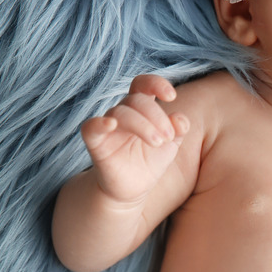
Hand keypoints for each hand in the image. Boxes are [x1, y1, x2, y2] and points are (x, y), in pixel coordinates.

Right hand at [81, 75, 188, 204]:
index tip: (171, 96)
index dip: (156, 84)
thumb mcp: (171, 144)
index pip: (144, 85)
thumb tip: (181, 119)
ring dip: (143, 125)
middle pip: (137, 100)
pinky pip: (90, 127)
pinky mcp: (96, 143)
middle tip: (168, 138)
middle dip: (157, 116)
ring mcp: (108, 127)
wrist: (134, 188)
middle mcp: (123, 113)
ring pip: (121, 112)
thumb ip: (179, 129)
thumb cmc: (151, 160)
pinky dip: (99, 123)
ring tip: (158, 143)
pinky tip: (111, 125)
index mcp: (142, 108)